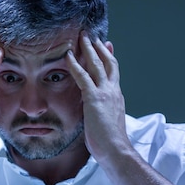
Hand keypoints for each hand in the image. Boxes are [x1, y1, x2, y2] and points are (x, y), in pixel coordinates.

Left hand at [66, 31, 131, 163]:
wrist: (115, 149)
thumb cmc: (110, 142)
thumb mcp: (106, 122)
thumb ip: (101, 111)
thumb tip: (95, 111)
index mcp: (117, 96)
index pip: (113, 71)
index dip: (109, 57)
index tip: (106, 45)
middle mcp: (113, 90)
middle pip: (108, 62)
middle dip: (99, 47)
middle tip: (92, 35)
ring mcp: (105, 93)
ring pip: (97, 65)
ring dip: (88, 49)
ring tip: (81, 37)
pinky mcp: (95, 98)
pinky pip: (83, 77)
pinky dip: (75, 65)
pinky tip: (67, 56)